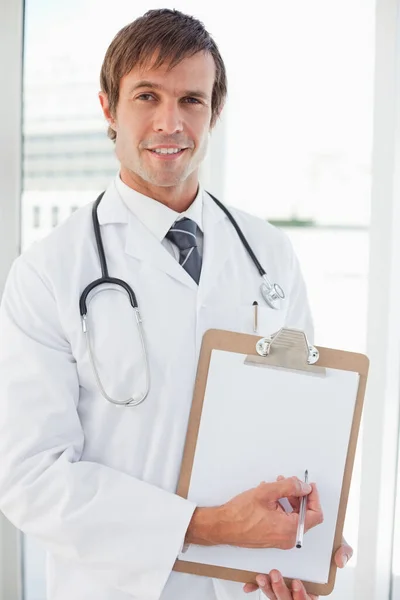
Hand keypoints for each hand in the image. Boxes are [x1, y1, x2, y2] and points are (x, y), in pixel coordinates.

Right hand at [185, 476, 322, 548]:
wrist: (223, 527)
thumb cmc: (240, 514)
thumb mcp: (266, 493)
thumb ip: (289, 487)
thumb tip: (304, 487)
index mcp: (290, 529)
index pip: (315, 514)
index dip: (314, 497)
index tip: (308, 486)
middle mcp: (288, 538)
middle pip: (305, 515)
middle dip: (298, 495)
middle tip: (289, 482)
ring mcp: (280, 540)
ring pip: (294, 516)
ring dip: (289, 499)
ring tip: (276, 487)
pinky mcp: (273, 538)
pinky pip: (285, 521)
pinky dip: (282, 507)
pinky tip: (270, 497)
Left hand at [243, 539, 353, 597]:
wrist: (306, 530)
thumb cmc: (322, 545)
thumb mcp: (336, 544)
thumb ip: (343, 551)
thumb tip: (339, 561)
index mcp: (313, 586)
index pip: (307, 598)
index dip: (302, 595)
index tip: (296, 583)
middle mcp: (297, 589)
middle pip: (288, 599)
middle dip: (280, 589)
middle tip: (275, 574)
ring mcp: (284, 588)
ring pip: (275, 596)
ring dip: (267, 588)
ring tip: (262, 576)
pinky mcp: (271, 582)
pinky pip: (263, 588)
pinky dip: (256, 586)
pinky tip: (250, 582)